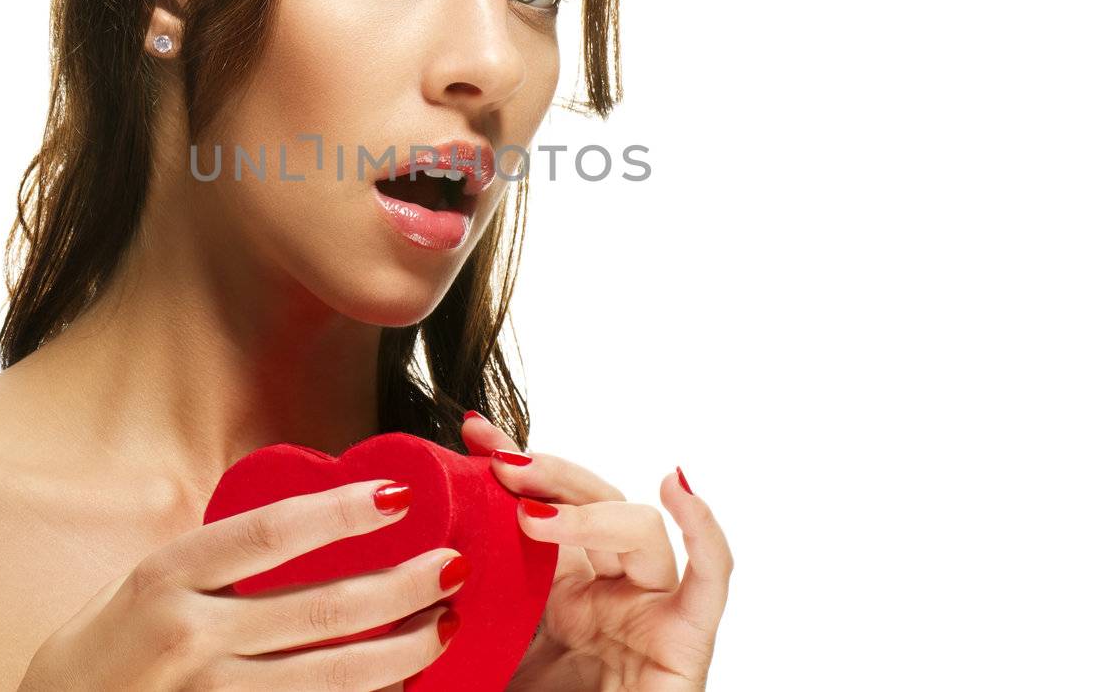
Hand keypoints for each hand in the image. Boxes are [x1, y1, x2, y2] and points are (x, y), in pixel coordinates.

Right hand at [16, 478, 464, 690]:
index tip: (400, 497)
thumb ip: (214, 558)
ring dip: (404, 651)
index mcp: (166, 578)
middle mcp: (189, 638)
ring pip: (333, 676)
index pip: (272, 533)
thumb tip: (308, 517)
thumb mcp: (140, 584)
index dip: (343, 512)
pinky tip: (402, 684)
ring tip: (445, 625)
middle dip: (403, 586)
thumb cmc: (102, 652)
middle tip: (453, 565)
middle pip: (322, 609)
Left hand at [461, 412, 732, 691]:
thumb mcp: (469, 664)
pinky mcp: (687, 640)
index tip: (466, 434)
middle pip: (587, 503)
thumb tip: (388, 581)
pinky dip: (703, 528)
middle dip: (544, 473)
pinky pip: (711, 577)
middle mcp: (603, 591)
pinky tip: (677, 487)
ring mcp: (647, 610)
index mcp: (551, 590)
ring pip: (636, 528)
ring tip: (532, 518)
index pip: (537, 505)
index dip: (508, 463)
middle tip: (496, 464)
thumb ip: (443, 623)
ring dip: (586, 510)